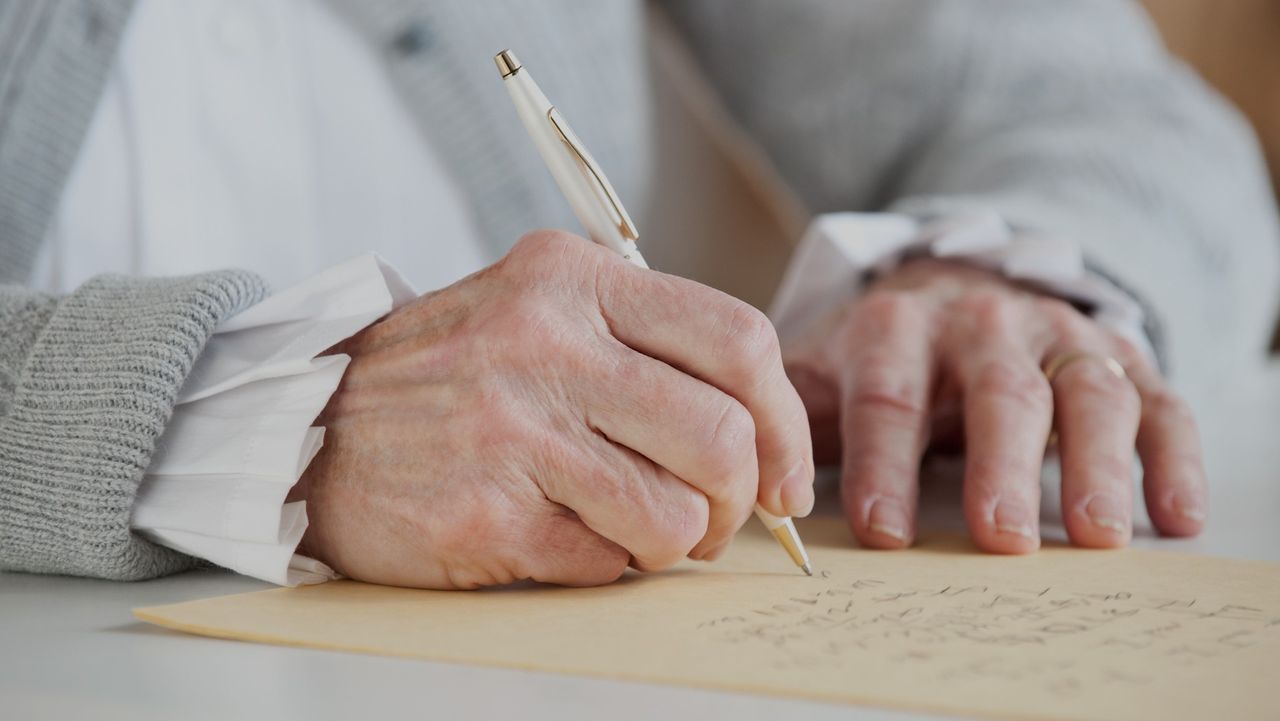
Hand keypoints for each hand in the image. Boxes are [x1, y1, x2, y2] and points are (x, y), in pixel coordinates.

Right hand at [290, 231, 813, 587]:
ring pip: (674, 517)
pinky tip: (560, 535)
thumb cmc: (446, 378)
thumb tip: (762, 433)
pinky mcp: (484, 513)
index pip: (738, 339)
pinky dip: (604, 564)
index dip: (787, 421)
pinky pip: (605, 563)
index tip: (787, 475)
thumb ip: (641, 346)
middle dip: (740, 500)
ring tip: (633, 528)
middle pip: (722, 437)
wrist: (305, 428)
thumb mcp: (535, 310)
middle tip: (716, 518)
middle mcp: (544, 343)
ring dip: (672, 542)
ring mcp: (510, 430)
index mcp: (572, 280)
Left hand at [784, 259, 1204, 552]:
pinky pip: (1158, 399)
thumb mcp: (829, 366)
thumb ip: (794, 414)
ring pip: (1087, 392)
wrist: (958, 286)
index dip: (882, 465)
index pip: (887, 399)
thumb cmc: (885, 353)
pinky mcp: (1119, 355)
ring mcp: (1058, 336)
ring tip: (1093, 533)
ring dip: (1095, 462)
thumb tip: (757, 484)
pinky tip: (1175, 513)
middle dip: (999, 465)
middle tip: (1001, 538)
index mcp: (896, 328)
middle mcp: (983, 323)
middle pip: (996, 393)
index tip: (884, 533)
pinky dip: (1173, 454)